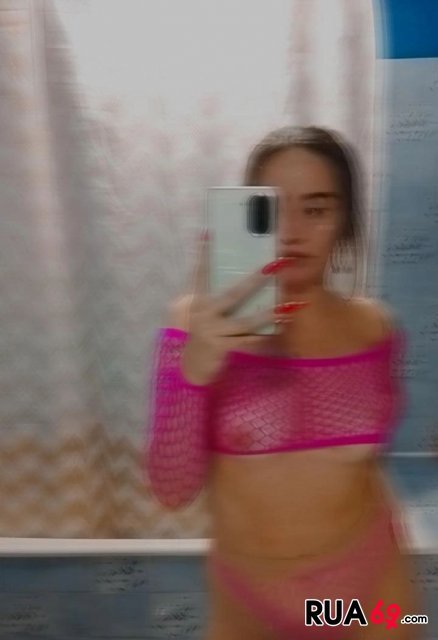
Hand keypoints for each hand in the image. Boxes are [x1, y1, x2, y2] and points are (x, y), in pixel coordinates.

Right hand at [180, 231, 308, 384]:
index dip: (202, 254)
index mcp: (198, 302)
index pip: (200, 274)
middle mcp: (204, 314)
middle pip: (233, 294)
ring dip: (269, 314)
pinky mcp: (222, 348)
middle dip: (255, 280)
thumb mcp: (204, 314)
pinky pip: (249, 340)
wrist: (191, 367)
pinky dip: (266, 335)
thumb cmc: (203, 335)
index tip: (207, 233)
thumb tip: (246, 282)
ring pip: (246, 321)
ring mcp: (213, 332)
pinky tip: (282, 327)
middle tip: (275, 265)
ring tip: (290, 305)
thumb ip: (218, 299)